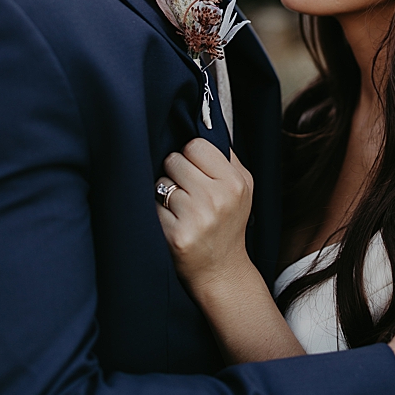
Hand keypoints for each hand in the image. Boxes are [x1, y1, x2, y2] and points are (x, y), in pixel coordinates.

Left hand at [157, 139, 254, 291]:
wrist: (222, 269)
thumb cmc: (228, 224)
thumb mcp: (242, 188)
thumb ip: (226, 158)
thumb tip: (204, 124)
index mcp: (236, 182)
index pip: (196, 145)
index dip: (191, 156)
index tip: (195, 170)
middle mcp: (219, 198)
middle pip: (175, 160)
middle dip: (176, 173)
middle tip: (187, 191)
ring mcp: (197, 217)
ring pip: (161, 183)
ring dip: (164, 193)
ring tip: (180, 208)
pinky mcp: (176, 235)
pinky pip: (152, 207)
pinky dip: (157, 213)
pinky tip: (172, 223)